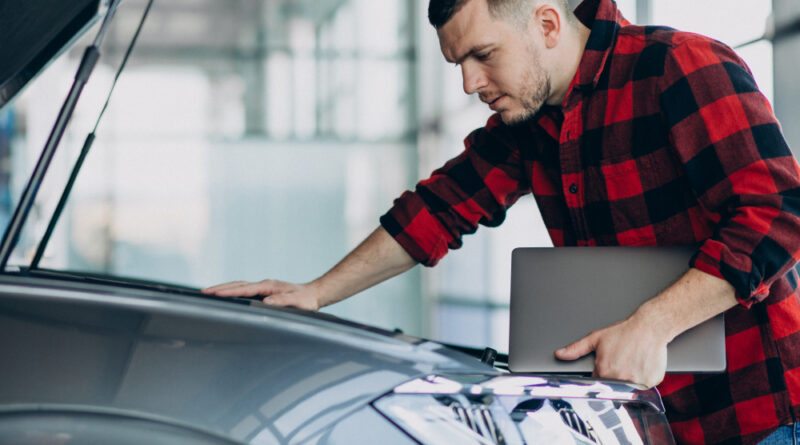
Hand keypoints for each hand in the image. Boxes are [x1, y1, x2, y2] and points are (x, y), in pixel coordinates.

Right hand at [202, 280, 321, 310]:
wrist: (314, 294)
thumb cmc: (306, 300)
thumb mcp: (298, 302)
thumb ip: (283, 301)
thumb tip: (266, 301)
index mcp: (269, 286)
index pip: (244, 289)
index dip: (228, 291)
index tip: (214, 293)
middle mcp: (264, 284)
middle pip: (237, 284)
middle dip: (219, 288)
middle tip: (202, 293)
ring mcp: (263, 286)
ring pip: (238, 285)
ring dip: (223, 288)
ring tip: (207, 293)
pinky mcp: (263, 291)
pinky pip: (243, 290)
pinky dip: (231, 291)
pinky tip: (225, 295)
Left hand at [554, 315, 668, 387]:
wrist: (650, 327)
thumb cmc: (625, 332)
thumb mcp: (596, 338)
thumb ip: (576, 349)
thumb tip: (560, 354)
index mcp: (604, 370)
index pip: (597, 383)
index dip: (600, 376)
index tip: (606, 368)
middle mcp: (620, 378)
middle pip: (613, 386)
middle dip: (614, 377)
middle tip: (621, 362)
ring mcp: (637, 382)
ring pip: (629, 389)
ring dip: (629, 379)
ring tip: (631, 362)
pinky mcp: (651, 382)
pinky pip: (644, 388)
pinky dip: (643, 379)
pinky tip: (641, 365)